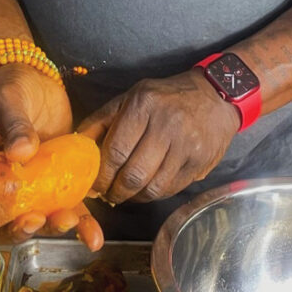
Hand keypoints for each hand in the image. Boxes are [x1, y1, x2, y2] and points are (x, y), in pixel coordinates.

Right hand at [0, 64, 103, 250]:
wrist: (36, 78)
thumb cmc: (9, 88)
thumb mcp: (6, 102)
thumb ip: (14, 126)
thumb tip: (21, 152)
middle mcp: (1, 186)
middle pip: (1, 222)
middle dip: (16, 229)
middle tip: (31, 220)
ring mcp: (31, 187)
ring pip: (36, 219)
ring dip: (50, 227)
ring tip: (68, 220)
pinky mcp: (56, 182)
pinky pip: (68, 207)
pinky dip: (81, 224)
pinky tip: (93, 236)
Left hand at [77, 70, 239, 205]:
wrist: (216, 95)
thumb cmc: (167, 97)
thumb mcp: (132, 97)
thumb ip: (102, 120)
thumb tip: (75, 145)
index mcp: (144, 104)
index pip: (115, 151)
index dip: (101, 175)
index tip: (94, 184)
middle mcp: (166, 125)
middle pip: (133, 174)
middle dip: (115, 191)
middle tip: (108, 193)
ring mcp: (186, 146)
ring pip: (152, 188)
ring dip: (133, 197)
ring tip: (126, 193)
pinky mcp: (200, 162)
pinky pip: (170, 189)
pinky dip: (153, 194)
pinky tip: (146, 188)